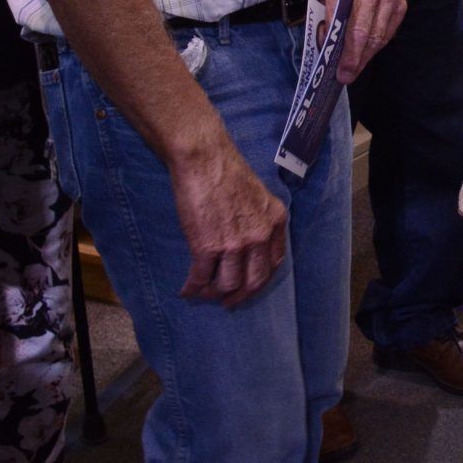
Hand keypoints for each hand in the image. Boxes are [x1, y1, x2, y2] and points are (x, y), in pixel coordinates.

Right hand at [172, 139, 287, 306]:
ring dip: (213, 293)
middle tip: (228, 302)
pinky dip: (192, 288)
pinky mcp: (208, 247)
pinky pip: (201, 277)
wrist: (205, 160)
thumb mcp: (259, 195)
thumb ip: (260, 219)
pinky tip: (186, 290)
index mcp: (275, 221)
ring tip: (204, 292)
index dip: (260, 279)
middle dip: (239, 296)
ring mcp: (235, 244)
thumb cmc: (228, 171)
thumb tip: (251, 241)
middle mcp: (260, 236)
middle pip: (254, 281)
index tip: (249, 286)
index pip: (274, 263)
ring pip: (227, 284)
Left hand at [323, 0, 406, 84]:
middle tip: (345, 76)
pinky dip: (376, 46)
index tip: (330, 63)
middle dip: (352, 58)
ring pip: (376, 35)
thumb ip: (323, 15)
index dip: (334, 43)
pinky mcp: (401, 2)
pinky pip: (387, 33)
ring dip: (364, 57)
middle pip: (361, 30)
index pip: (338, 16)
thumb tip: (327, 45)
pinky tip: (365, 54)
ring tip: (354, 70)